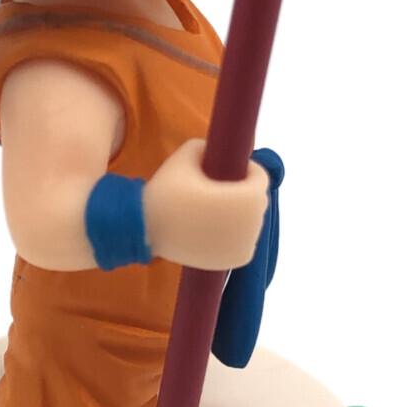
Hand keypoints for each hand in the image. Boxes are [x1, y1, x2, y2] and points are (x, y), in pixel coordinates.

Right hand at [143, 139, 269, 270]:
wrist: (145, 230)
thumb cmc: (167, 191)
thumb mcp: (185, 156)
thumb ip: (207, 146)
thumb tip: (215, 150)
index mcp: (247, 198)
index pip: (260, 177)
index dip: (244, 170)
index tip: (224, 170)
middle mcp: (253, 224)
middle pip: (257, 201)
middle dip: (242, 192)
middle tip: (215, 191)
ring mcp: (246, 244)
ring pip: (251, 221)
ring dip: (238, 213)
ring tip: (210, 211)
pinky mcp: (238, 260)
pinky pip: (244, 239)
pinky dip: (234, 233)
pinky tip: (213, 227)